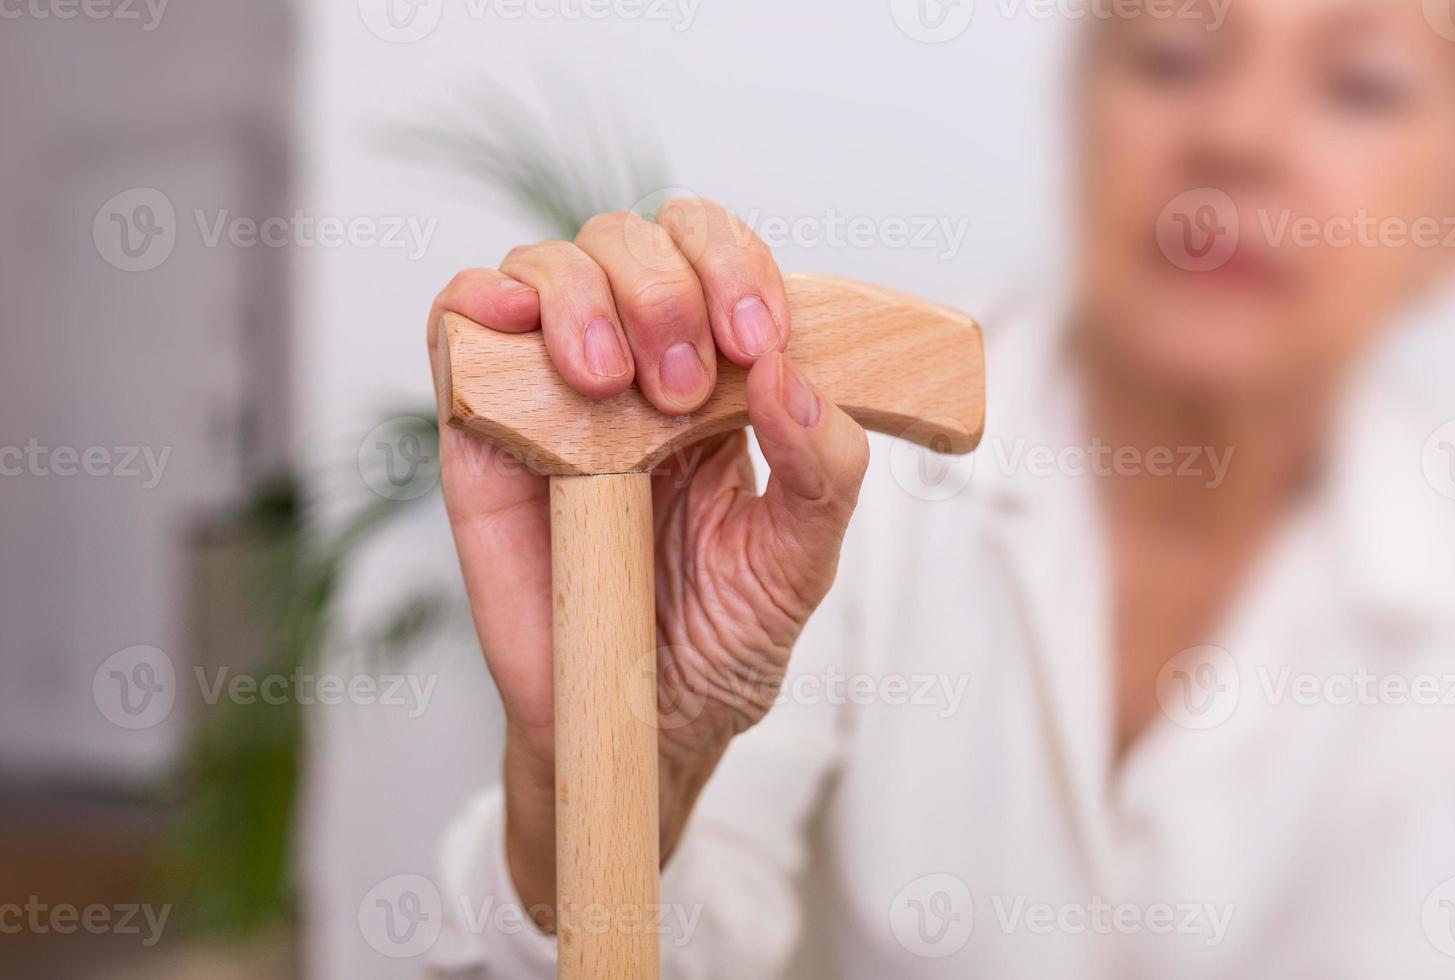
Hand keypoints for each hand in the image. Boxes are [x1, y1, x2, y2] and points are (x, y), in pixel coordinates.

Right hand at [425, 199, 869, 921]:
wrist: (637, 725)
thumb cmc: (721, 640)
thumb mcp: (799, 562)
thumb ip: (822, 471)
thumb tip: (788, 376)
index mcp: (721, 380)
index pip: (719, 257)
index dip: (735, 266)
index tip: (756, 338)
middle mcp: (636, 366)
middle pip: (634, 240)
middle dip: (665, 288)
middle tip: (684, 384)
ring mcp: (553, 391)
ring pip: (548, 265)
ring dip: (583, 296)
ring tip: (610, 383)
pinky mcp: (482, 429)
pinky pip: (458, 326)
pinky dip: (477, 301)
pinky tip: (512, 324)